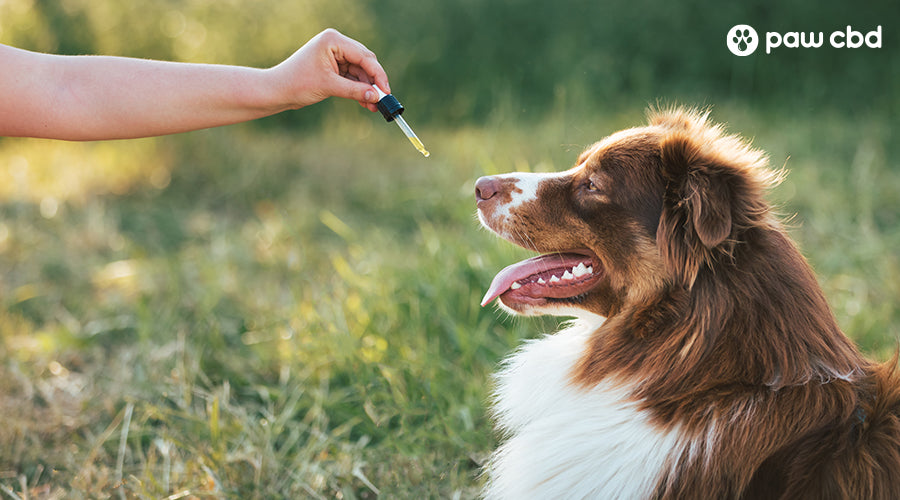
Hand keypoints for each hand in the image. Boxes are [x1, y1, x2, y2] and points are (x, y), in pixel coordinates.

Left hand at [268, 29, 389, 112]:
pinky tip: (366, 103)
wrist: (277, 91)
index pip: (363, 56)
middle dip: (373, 82)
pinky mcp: (333, 68)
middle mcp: (335, 44)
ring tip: (374, 106)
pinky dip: (358, 90)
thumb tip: (377, 97)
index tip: (386, 91)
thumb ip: (355, 91)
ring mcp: (335, 56)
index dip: (377, 74)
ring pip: (360, 72)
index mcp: (333, 40)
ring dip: (367, 89)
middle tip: (383, 100)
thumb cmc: (297, 83)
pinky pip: (352, 78)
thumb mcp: (329, 87)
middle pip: (364, 63)